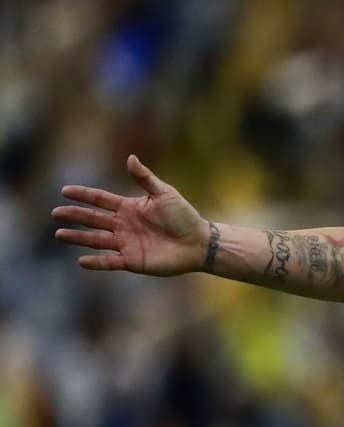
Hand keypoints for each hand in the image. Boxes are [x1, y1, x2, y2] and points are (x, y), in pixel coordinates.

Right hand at [52, 155, 207, 275]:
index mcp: (129, 207)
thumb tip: (130, 157)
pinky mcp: (133, 261)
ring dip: (78, 238)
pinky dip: (96, 262)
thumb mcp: (164, 193)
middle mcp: (123, 225)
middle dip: (74, 216)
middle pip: (93, 219)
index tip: (65, 191)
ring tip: (60, 234)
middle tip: (55, 213)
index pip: (100, 200)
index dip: (83, 195)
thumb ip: (145, 178)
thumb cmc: (184, 216)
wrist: (198, 242)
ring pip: (96, 240)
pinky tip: (81, 260)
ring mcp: (126, 243)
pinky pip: (110, 261)